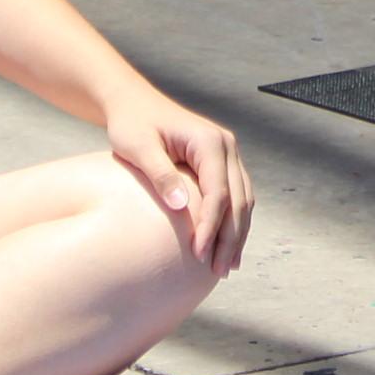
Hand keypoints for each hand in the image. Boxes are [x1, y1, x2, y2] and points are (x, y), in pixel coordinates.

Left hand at [106, 91, 256, 273]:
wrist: (132, 102)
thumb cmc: (131, 124)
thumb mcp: (138, 147)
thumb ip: (160, 175)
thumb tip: (180, 207)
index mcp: (209, 141)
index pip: (218, 193)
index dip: (210, 227)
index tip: (197, 255)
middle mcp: (226, 146)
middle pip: (238, 200)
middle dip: (230, 239)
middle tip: (218, 272)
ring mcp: (228, 153)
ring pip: (243, 200)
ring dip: (236, 234)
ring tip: (226, 267)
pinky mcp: (222, 162)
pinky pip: (236, 196)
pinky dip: (234, 222)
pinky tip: (227, 245)